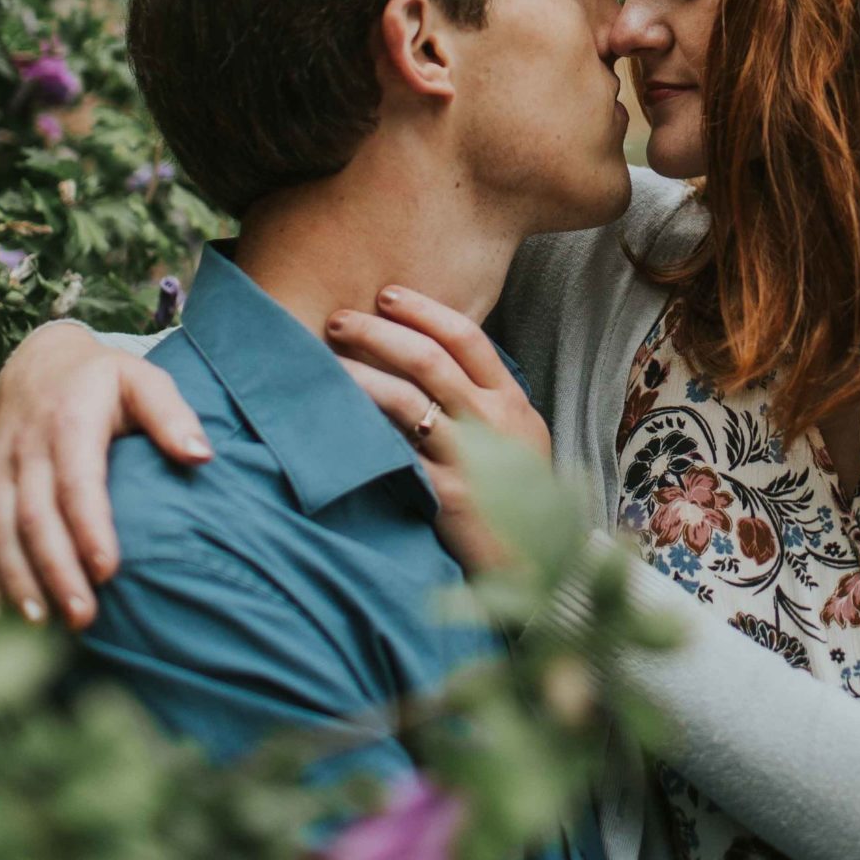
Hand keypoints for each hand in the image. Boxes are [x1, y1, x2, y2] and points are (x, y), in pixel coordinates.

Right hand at [0, 323, 210, 626]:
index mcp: (70, 422)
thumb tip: (201, 455)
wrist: (38, 364)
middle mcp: (26, 447)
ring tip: (41, 626)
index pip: (77, 483)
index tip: (110, 572)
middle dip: (56, 572)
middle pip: (36, 518)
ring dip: (17, 582)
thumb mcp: (143, 380)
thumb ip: (172, 415)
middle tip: (83, 617)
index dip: (90, 529)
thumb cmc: (104, 380)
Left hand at [327, 287, 549, 572]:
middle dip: (379, 333)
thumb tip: (432, 356)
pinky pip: (396, 450)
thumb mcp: (516, 438)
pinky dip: (364, 427)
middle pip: (429, 359)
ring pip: (406, 399)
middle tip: (341, 319)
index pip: (467, 338)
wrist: (532, 564)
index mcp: (511, 401)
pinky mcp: (444, 493)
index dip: (424, 311)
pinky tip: (335, 415)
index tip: (386, 295)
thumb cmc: (515, 496)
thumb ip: (484, 399)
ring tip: (327, 358)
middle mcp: (493, 422)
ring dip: (361, 373)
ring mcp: (469, 458)